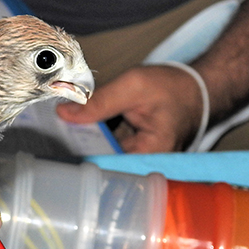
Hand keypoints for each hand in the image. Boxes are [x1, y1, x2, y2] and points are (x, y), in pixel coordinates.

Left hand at [57, 65, 203, 152]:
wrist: (198, 86)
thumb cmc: (174, 87)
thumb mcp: (133, 86)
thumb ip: (99, 101)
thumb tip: (64, 114)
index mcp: (150, 154)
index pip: (106, 162)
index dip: (80, 153)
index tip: (56, 142)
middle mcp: (144, 161)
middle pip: (102, 159)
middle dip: (77, 145)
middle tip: (50, 134)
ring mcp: (138, 156)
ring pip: (101, 151)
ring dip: (82, 139)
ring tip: (56, 129)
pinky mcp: (132, 147)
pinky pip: (107, 144)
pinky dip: (93, 134)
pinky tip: (74, 126)